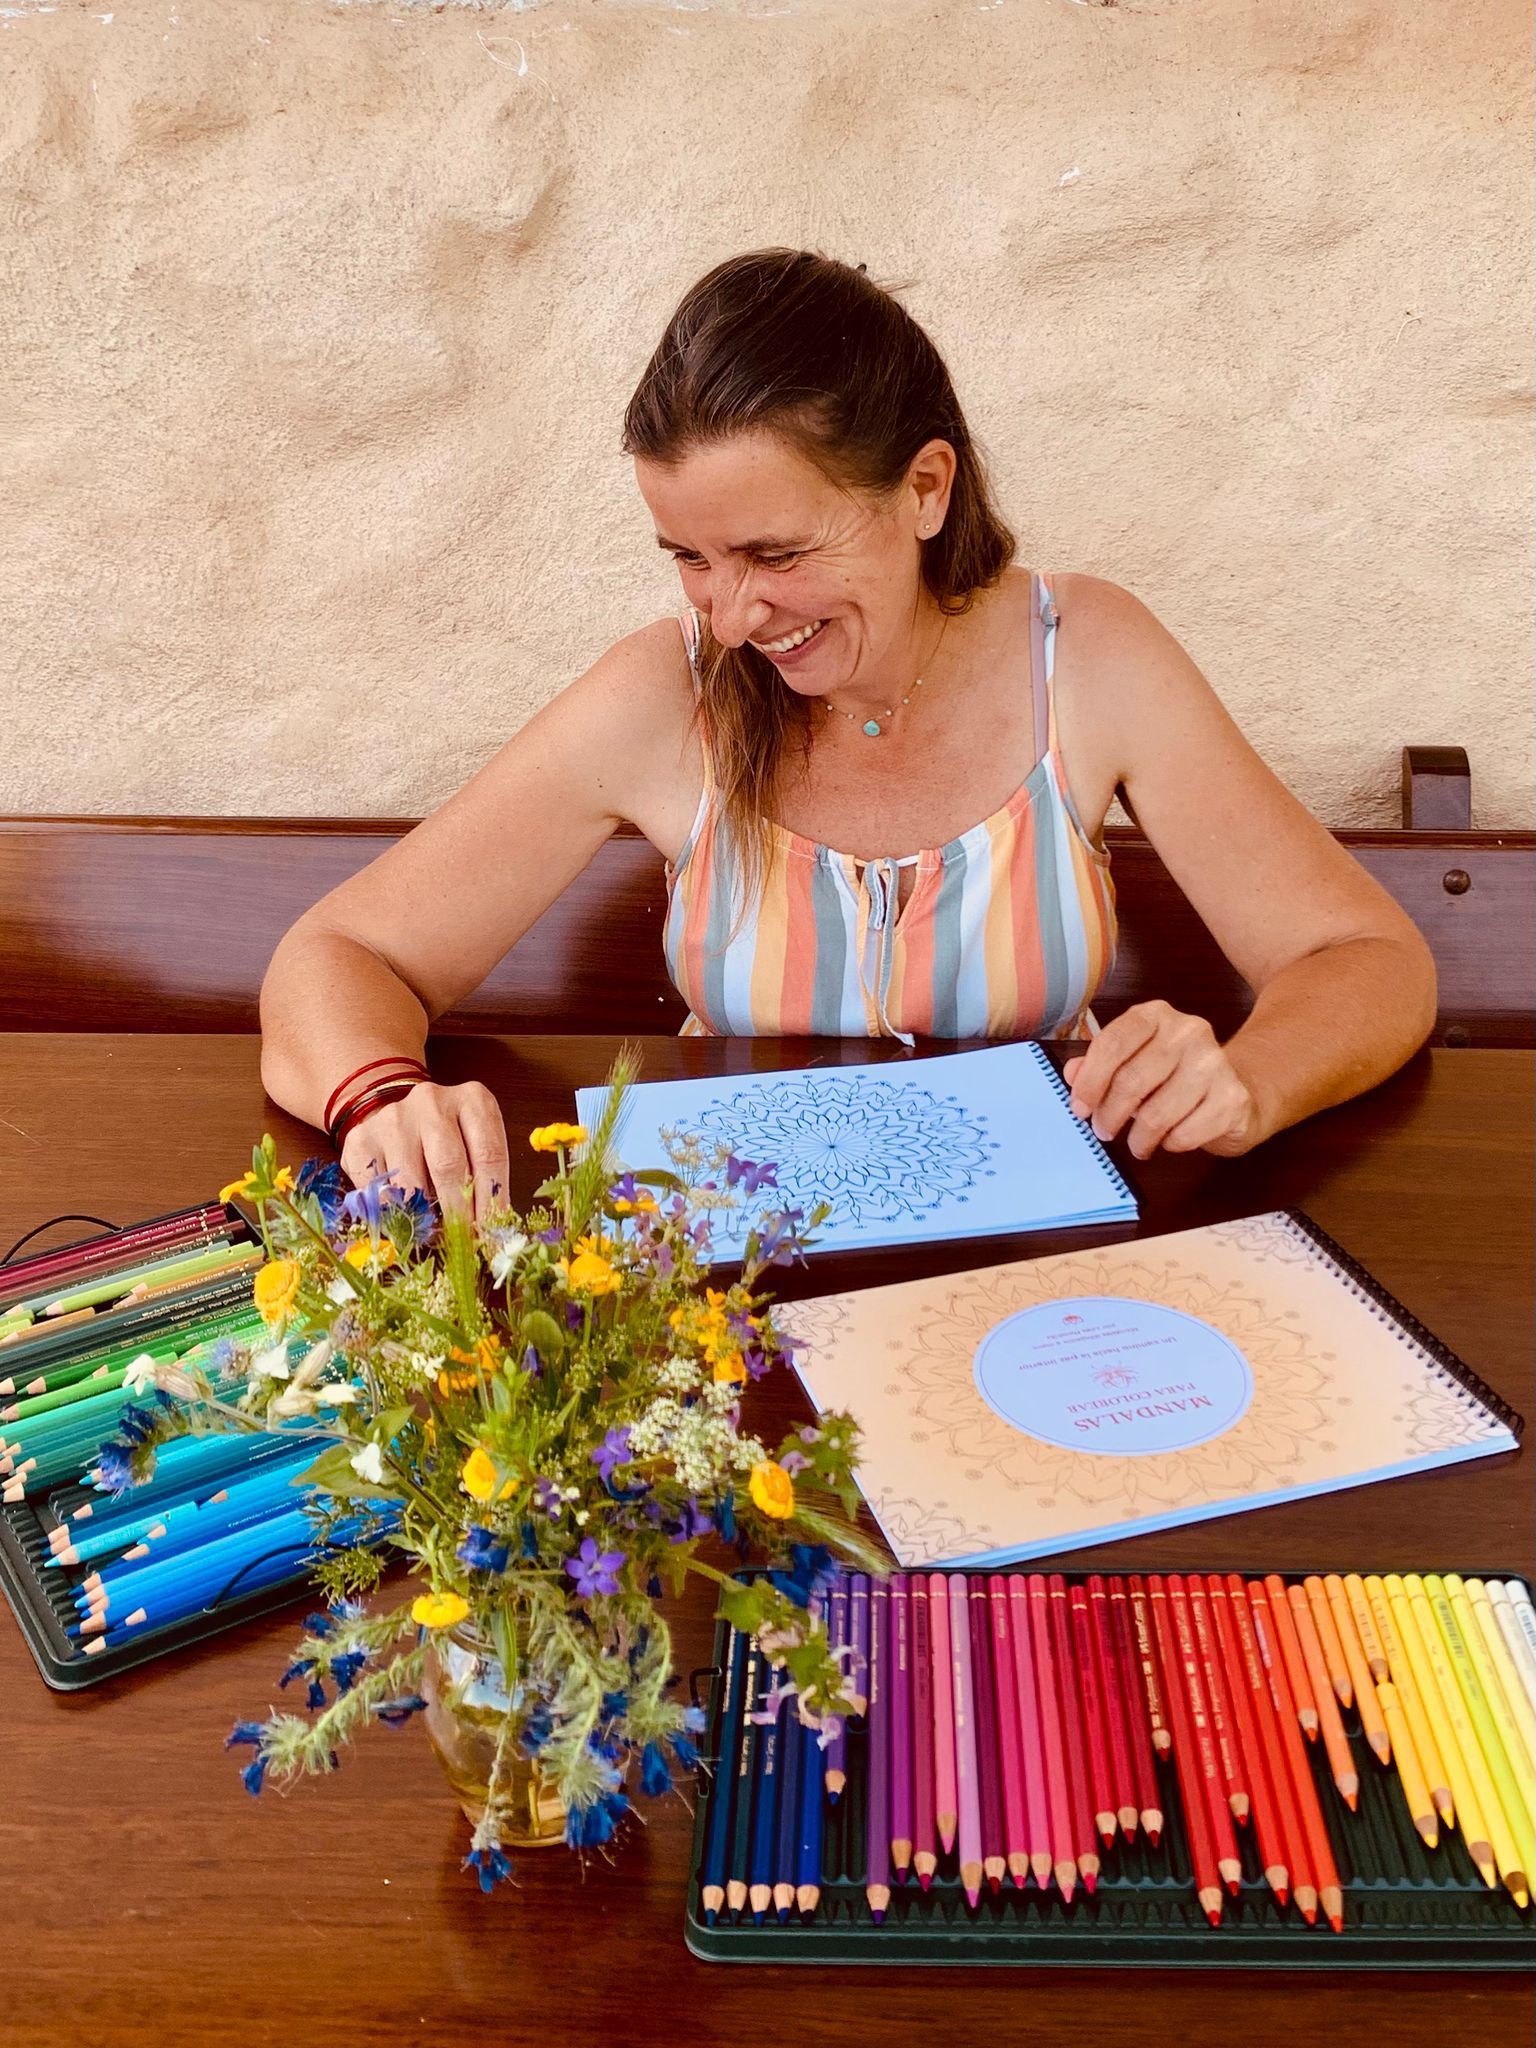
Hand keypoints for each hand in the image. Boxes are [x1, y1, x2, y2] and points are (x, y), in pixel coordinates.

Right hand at [339, 1080, 510, 1219]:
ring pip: (409, 1183)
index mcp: (473, 1100)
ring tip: (433, 1235)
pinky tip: (401, 1220)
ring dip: (423, 1219)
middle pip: (448, 1166)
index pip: (489, 1154)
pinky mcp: (361, 1140)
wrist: (400, 1117)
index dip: (492, 1201)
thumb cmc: (450, 1140)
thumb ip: (485, 1182)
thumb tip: (491, 1232)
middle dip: (459, 1214)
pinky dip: (390, 1215)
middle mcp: (432, 1102)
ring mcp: (393, 1118)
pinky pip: (376, 1191)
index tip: (492, 1234)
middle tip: (463, 1242)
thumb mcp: (476, 1148)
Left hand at [1061, 1001, 1264, 1160]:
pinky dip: (1170, 1144)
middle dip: (1109, 1115)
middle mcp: (1188, 1031)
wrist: (1239, 1087)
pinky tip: (1171, 1138)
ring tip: (1138, 1142)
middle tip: (1103, 1131)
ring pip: (1157, 1114)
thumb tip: (1073, 1074)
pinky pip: (1185, 1134)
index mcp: (1155, 1015)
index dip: (1090, 1081)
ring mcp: (1215, 1063)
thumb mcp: (1134, 1061)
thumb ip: (1099, 1065)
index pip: (1112, 1043)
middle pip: (1131, 1081)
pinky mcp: (1232, 1098)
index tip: (1079, 1107)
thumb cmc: (1174, 1075)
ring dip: (1139, 1138)